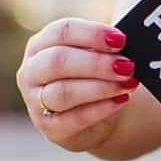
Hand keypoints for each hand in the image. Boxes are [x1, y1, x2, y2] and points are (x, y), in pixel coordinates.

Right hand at [15, 18, 140, 152]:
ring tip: (128, 84)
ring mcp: (36, 102)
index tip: (121, 40)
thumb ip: (106, 45)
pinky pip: (75, 118)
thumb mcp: (97, 55)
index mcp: (41, 45)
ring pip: (64, 92)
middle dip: (96, 63)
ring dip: (100, 87)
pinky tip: (121, 101)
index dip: (92, 34)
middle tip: (127, 66)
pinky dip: (101, 109)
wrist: (97, 115)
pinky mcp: (52, 128)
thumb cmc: (95, 76)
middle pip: (58, 61)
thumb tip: (128, 35)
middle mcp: (32, 72)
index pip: (61, 32)